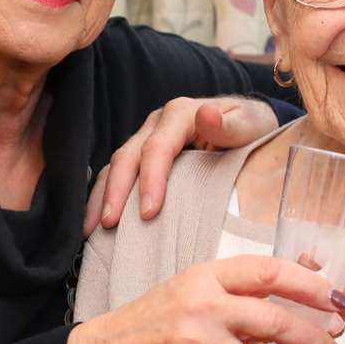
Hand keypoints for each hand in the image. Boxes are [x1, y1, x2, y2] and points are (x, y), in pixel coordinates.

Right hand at [64, 257, 344, 343]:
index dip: (312, 286)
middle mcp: (203, 306)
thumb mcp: (191, 290)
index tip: (340, 300)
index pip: (271, 272)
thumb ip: (240, 290)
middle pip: (277, 321)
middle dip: (318, 341)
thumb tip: (305, 283)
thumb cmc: (150, 322)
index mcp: (206, 275)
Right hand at [85, 96, 279, 233]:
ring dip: (102, 197)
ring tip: (92, 229)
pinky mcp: (143, 156)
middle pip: (128, 156)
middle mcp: (157, 124)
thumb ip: (230, 124)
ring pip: (116, 166)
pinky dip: (105, 197)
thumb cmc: (251, 126)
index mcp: (180, 114)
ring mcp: (146, 139)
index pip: (158, 147)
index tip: (149, 212)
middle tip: (110, 224)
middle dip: (117, 192)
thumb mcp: (249, 123)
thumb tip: (206, 114)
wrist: (249, 125)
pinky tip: (96, 224)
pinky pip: (118, 175)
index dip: (151, 179)